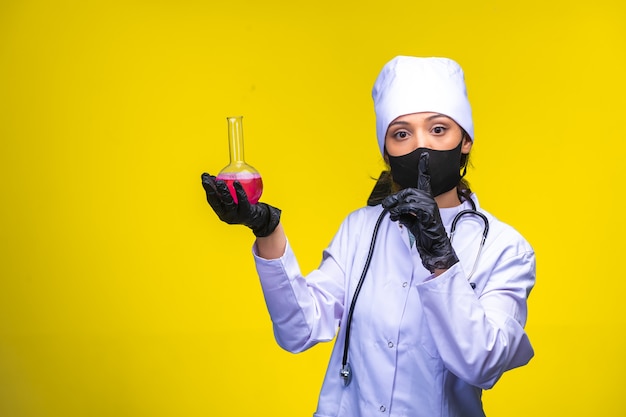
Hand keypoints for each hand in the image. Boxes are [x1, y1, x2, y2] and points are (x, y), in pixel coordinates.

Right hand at [201, 173, 280, 236]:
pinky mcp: (245, 213)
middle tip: (207, 178)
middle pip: (216, 202)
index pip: (211, 199)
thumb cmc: (246, 205)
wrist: (260, 218)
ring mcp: (236, 216)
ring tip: (219, 181)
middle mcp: (226, 215)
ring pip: (227, 202)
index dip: (206, 188)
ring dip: (222, 191)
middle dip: (210, 190)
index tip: (204, 177)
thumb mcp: (236, 198)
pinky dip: (238, 191)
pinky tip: (236, 182)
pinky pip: (241, 200)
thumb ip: (229, 189)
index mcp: (221, 211)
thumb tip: (222, 173)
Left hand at [382, 153, 457, 272]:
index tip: (425, 155)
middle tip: (386, 205)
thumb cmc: (426, 237)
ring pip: (408, 198)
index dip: (424, 168)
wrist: (435, 250)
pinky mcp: (429, 214)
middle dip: (395, 197)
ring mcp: (430, 207)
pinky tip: (396, 217)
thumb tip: (396, 212)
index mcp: (427, 201)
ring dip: (395, 205)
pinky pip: (411, 207)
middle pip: (409, 191)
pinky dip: (400, 211)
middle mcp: (430, 201)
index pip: (425, 181)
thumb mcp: (412, 223)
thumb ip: (406, 214)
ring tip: (390, 213)